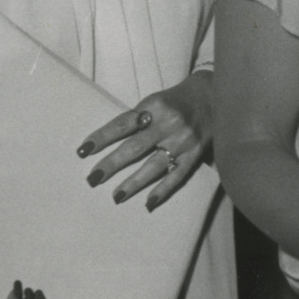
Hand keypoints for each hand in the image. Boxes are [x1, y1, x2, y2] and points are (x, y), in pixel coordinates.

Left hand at [80, 71, 212, 210]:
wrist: (216, 95)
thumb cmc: (177, 100)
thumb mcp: (155, 101)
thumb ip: (137, 120)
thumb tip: (107, 143)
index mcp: (155, 105)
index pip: (123, 123)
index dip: (102, 137)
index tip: (83, 151)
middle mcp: (169, 123)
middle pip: (135, 146)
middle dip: (112, 163)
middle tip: (93, 178)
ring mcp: (184, 140)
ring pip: (154, 165)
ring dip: (134, 182)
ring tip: (116, 196)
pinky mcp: (196, 153)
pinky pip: (177, 175)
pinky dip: (162, 190)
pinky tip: (148, 203)